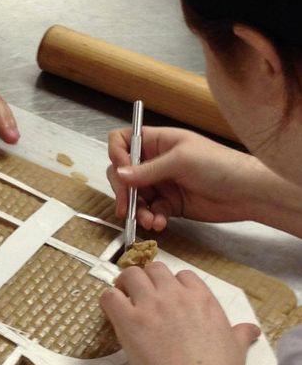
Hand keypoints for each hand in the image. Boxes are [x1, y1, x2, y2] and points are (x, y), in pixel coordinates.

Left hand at [100, 261, 258, 364]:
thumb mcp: (237, 349)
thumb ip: (240, 334)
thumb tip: (252, 330)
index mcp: (203, 298)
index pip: (184, 275)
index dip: (174, 285)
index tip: (170, 298)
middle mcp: (175, 295)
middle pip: (155, 269)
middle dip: (148, 279)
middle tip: (143, 297)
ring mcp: (150, 304)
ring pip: (130, 275)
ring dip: (125, 284)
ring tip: (124, 299)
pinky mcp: (128, 319)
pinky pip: (110, 295)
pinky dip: (109, 299)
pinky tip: (114, 313)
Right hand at [107, 126, 270, 232]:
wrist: (247, 193)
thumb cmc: (220, 165)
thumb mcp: (181, 161)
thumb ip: (148, 170)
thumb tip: (120, 174)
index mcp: (158, 142)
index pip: (123, 142)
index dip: (118, 155)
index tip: (123, 172)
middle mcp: (156, 161)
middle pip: (124, 174)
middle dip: (124, 191)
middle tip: (127, 207)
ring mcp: (162, 183)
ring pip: (135, 197)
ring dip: (138, 210)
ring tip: (148, 220)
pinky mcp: (170, 204)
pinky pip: (151, 212)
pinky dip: (152, 219)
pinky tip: (160, 223)